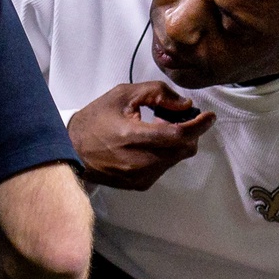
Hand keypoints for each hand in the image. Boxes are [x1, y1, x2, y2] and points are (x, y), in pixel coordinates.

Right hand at [67, 82, 216, 190]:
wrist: (68, 150)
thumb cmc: (94, 121)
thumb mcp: (122, 95)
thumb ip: (157, 93)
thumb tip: (184, 105)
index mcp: (133, 137)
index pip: (178, 134)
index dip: (199, 125)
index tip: (209, 116)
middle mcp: (139, 162)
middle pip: (184, 149)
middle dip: (187, 132)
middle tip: (171, 117)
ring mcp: (139, 176)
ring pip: (176, 158)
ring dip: (175, 143)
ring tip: (155, 129)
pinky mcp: (139, 185)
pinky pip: (165, 167)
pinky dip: (165, 154)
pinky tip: (148, 144)